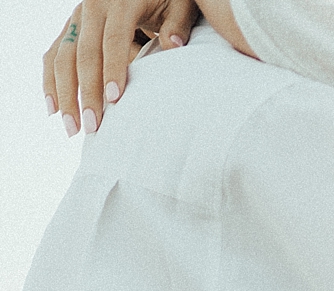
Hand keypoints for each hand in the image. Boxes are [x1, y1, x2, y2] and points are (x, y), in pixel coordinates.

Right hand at [44, 0, 199, 136]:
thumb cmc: (165, 0)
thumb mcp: (178, 6)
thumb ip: (177, 25)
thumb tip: (173, 45)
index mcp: (120, 1)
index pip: (114, 38)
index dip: (113, 68)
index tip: (114, 99)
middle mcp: (93, 6)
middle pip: (84, 52)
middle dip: (87, 92)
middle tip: (93, 127)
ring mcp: (78, 18)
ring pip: (62, 56)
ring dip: (65, 94)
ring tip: (73, 129)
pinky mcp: (70, 28)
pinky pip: (53, 54)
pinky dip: (50, 82)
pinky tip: (53, 109)